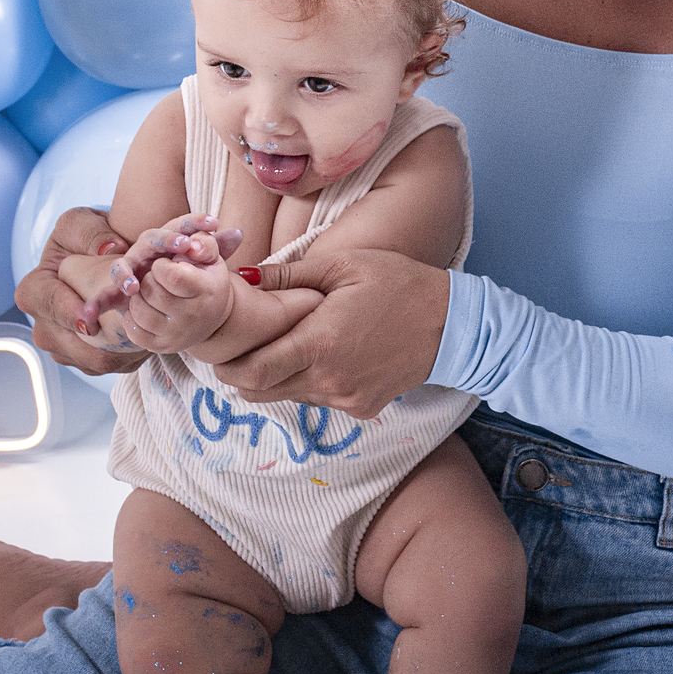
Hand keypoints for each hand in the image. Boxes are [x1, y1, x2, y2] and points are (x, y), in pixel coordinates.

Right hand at [15, 208, 139, 374]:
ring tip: (145, 332)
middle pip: (67, 343)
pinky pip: (107, 365)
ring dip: (118, 350)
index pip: (46, 305)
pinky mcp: (86, 358)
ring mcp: (64, 345)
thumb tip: (108, 250)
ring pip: (90, 359)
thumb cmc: (88, 239)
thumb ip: (90, 232)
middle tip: (133, 327)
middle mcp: (44, 323)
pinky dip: (127, 356)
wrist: (105, 257)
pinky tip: (146, 338)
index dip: (68, 313)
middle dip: (100, 340)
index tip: (92, 318)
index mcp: (35, 289)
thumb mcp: (83, 222)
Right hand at [79, 215, 241, 326]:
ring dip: (126, 274)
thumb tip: (238, 233)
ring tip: (134, 286)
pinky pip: (102, 298)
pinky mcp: (115, 293)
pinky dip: (95, 305)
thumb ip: (216, 247)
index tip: (215, 222)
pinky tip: (91, 315)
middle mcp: (145, 251)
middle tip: (184, 246)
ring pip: (123, 266)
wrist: (160, 294)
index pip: (180, 225)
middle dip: (166, 240)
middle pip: (152, 239)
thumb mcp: (201, 261)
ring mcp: (129, 270)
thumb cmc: (183, 271)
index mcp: (167, 240)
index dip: (195, 222)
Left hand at [116, 243, 236, 354]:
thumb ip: (203, 242)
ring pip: (138, 310)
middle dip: (149, 278)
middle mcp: (192, 316)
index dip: (162, 266)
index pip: (171, 275)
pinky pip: (133, 331)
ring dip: (139, 296)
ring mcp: (176, 335)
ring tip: (151, 292)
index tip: (166, 265)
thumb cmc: (208, 280)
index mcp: (206, 291)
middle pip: (150, 290)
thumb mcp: (213, 258)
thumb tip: (190, 243)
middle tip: (159, 279)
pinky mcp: (160, 347)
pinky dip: (132, 316)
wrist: (213, 318)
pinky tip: (144, 308)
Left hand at [213, 248, 450, 419]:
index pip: (252, 373)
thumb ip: (289, 275)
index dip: (227, 367)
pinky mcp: (362, 408)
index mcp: (320, 343)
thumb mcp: (343, 265)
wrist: (452, 324)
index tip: (220, 352)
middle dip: (243, 375)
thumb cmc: (398, 284)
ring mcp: (346, 399)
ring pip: (288, 397)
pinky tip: (326, 355)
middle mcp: (329, 380)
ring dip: (277, 378)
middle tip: (242, 350)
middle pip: (261, 392)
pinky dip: (309, 383)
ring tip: (287, 346)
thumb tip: (243, 277)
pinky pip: (319, 401)